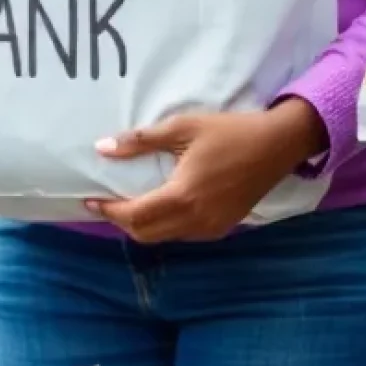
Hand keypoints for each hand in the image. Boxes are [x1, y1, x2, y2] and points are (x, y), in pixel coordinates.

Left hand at [86, 99, 326, 242]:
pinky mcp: (222, 227)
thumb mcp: (181, 128)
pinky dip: (163, 226)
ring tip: (124, 204)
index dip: (109, 210)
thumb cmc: (228, 132)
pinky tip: (157, 206)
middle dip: (121, 221)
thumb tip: (102, 148)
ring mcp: (211, 228)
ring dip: (141, 225)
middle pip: (146, 233)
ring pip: (165, 237)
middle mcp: (196, 220)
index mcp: (183, 196)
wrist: (276, 145)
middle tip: (103, 202)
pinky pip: (183, 234)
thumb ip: (140, 141)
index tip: (89, 200)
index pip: (136, 215)